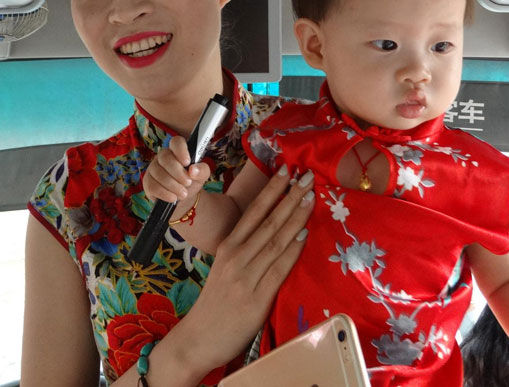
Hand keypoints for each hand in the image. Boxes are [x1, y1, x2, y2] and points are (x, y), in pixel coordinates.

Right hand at [143, 135, 210, 202]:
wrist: (183, 198)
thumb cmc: (192, 181)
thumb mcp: (201, 176)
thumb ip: (202, 170)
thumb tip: (194, 170)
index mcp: (177, 150)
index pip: (176, 142)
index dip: (181, 150)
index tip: (187, 162)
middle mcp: (163, 156)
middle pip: (166, 158)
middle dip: (178, 173)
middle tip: (188, 183)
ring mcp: (153, 168)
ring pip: (159, 174)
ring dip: (173, 186)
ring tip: (183, 193)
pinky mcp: (147, 181)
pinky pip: (153, 186)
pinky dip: (165, 194)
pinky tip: (173, 198)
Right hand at [173, 165, 315, 372]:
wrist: (198, 339)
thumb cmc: (216, 303)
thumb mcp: (225, 268)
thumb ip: (245, 250)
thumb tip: (273, 229)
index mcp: (228, 246)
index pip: (253, 212)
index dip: (271, 190)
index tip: (286, 170)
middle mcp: (236, 257)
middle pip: (268, 221)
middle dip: (290, 196)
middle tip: (307, 176)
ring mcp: (245, 277)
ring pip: (276, 240)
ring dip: (296, 217)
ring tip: (310, 197)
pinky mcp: (256, 299)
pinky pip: (278, 269)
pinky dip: (292, 251)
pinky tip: (304, 235)